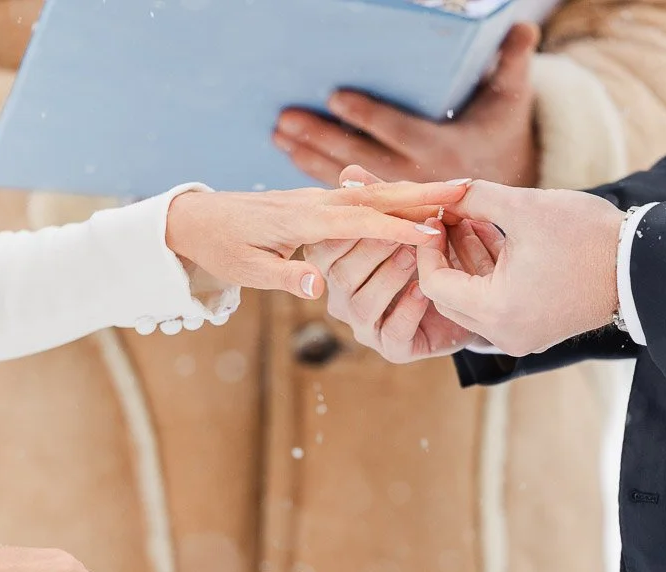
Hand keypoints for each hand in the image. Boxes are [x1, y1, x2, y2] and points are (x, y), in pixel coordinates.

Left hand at [165, 178, 468, 299]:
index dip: (397, 228)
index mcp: (302, 222)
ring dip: (417, 189)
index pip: (359, 223)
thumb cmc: (222, 248)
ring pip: (376, 191)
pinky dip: (397, 193)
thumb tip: (317, 287)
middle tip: (466, 189)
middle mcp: (316, 204)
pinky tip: (421, 196)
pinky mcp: (320, 201)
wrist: (199, 218)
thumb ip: (283, 277)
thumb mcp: (246, 271)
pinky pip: (366, 195)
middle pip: (378, 196)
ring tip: (458, 189)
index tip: (433, 232)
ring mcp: (320, 199)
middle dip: (423, 194)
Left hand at [274, 24, 539, 187]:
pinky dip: (318, 171)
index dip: (367, 116)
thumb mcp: (512, 97)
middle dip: (322, 138)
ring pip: (347, 175)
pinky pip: (348, 188)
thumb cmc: (501, 132)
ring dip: (310, 156)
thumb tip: (524, 27)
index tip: (336, 97)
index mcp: (443, 150)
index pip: (398, 132)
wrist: (501, 188)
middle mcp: (416, 175)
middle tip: (287, 118)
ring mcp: (398, 194)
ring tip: (279, 134)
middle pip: (362, 156)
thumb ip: (514, 62)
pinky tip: (292, 154)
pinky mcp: (387, 203)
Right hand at [305, 166, 482, 362]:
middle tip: (401, 227)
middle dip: (373, 248)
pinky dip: (408, 310)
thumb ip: (379, 201)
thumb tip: (350, 170)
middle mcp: (343, 297)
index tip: (377, 205)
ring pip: (362, 304)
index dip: (352, 226)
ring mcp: (365, 325)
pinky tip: (424, 290)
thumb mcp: (404, 222)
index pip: (327, 246)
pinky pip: (392, 332)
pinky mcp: (392, 347)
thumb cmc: (427, 253)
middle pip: (342, 275)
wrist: (466, 296)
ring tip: (416, 255)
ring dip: (390, 276)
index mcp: (336, 266)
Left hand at [417, 181, 622, 356]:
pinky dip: (488, 275)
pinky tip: (491, 236)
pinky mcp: (535, 330)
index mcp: (497, 310)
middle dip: (443, 255)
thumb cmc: (588, 236)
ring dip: (465, 261)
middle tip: (446, 217)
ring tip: (468, 219)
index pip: (435, 284)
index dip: (427, 247)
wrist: (642, 264)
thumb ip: (476, 197)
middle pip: (448, 298)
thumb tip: (444, 191)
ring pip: (471, 301)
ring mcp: (520, 336)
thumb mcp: (525, 207)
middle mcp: (504, 334)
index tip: (434, 215)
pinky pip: (494, 306)